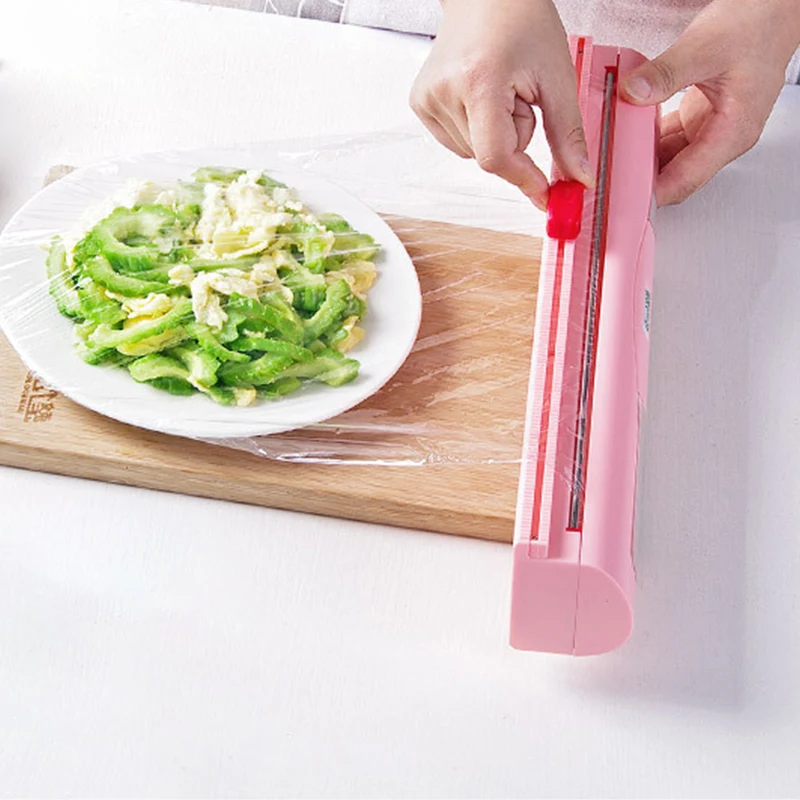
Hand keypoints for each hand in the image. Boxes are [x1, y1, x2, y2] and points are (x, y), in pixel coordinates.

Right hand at [409, 0, 593, 210]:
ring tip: (501, 92)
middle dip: (515, 141)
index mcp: (478, 81)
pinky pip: (458, 143)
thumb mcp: (557, 77)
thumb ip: (568, 135)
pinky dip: (477, 130)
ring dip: (496, 135)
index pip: (497, 156)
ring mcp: (426, 99)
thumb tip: (579, 180)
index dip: (524, 179)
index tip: (545, 195)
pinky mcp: (420, 103)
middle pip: (489, 156)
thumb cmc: (522, 21)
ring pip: (474, 154)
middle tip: (522, 98)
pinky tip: (481, 97)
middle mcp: (443, 92)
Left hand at [621, 0, 799, 205]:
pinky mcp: (700, 117)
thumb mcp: (705, 47)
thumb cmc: (757, 26)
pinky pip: (667, 139)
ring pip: (668, 160)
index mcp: (733, 132)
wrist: (773, 8)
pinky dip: (646, 140)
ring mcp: (710, 129)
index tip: (622, 197)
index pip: (686, 180)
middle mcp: (723, 137)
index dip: (653, 194)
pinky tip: (625, 137)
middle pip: (676, 177)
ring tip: (609, 162)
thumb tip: (633, 93)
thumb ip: (666, 73)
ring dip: (641, 161)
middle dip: (641, 181)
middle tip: (607, 180)